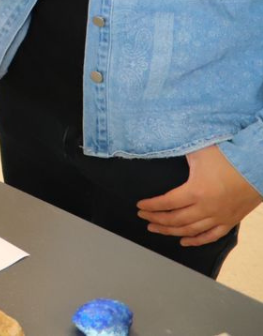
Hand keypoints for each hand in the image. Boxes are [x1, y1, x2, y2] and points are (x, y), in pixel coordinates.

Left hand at [137, 145, 261, 245]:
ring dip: (171, 231)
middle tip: (143, 218)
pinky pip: (211, 236)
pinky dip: (196, 240)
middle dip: (156, 220)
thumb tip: (163, 148)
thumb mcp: (200, 151)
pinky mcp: (231, 220)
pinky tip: (184, 241)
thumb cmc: (230, 156)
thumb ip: (180, 152)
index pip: (167, 203)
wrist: (259, 166)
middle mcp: (207, 208)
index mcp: (196, 191)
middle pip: (175, 219)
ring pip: (190, 230)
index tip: (139, 206)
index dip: (151, 206)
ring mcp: (219, 216)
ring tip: (156, 229)